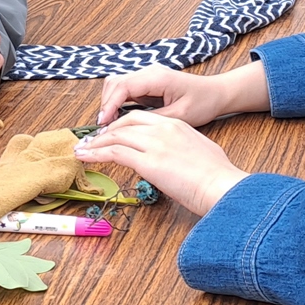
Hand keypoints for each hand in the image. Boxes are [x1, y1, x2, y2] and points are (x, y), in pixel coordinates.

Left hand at [73, 111, 248, 214]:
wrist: (223, 186)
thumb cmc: (217, 177)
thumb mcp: (200, 151)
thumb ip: (183, 149)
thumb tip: (174, 158)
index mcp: (177, 125)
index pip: (140, 117)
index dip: (121, 124)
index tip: (110, 133)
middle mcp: (163, 129)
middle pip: (125, 122)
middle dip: (105, 131)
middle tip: (92, 141)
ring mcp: (155, 144)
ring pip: (116, 136)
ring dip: (95, 143)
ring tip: (81, 150)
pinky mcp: (148, 161)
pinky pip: (114, 153)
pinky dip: (95, 153)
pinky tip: (85, 157)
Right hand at [94, 62, 270, 126]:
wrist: (217, 93)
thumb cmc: (204, 102)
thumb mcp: (180, 116)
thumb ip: (153, 120)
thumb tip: (128, 128)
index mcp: (158, 77)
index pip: (123, 86)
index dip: (109, 105)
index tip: (103, 123)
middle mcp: (149, 72)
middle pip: (114, 82)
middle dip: (105, 104)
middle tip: (104, 128)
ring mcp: (147, 77)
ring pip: (117, 85)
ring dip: (110, 103)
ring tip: (110, 125)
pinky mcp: (148, 84)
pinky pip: (126, 91)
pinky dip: (118, 104)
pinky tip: (120, 120)